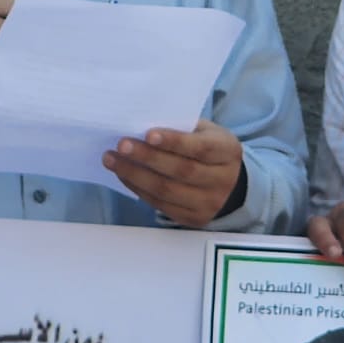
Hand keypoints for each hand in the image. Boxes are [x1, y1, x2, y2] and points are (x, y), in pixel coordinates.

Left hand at [104, 120, 242, 227]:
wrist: (231, 185)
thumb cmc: (209, 148)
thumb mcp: (206, 132)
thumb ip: (183, 127)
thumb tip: (143, 123)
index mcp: (228, 151)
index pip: (201, 148)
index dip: (174, 142)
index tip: (148, 133)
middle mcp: (222, 180)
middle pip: (181, 171)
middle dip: (147, 157)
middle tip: (121, 145)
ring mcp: (208, 203)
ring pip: (167, 191)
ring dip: (135, 174)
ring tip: (112, 160)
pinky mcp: (192, 219)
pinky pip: (160, 205)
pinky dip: (138, 188)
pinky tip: (123, 175)